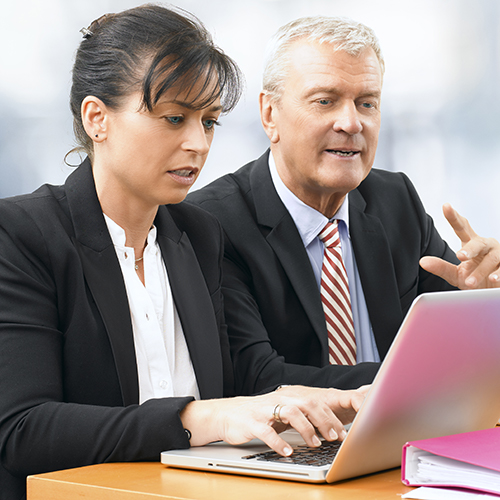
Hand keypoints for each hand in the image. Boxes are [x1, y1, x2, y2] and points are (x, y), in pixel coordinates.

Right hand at [180, 385, 368, 456]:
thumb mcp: (283, 412)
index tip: (344, 432)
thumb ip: (303, 416)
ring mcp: (265, 410)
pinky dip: (279, 442)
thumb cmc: (261, 415)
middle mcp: (280, 399)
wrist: (228, 414)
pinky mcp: (252, 422)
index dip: (332, 416)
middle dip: (324, 421)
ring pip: (290, 413)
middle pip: (307, 404)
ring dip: (306, 429)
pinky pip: (267, 431)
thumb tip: (330, 428)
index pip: (316, 401)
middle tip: (335, 437)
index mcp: (289, 396)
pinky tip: (287, 452)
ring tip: (315, 444)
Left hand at [420, 203, 499, 288]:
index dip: (454, 217)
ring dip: (480, 271)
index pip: (461, 227)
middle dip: (470, 249)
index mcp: (471, 243)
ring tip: (470, 282)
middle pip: (477, 243)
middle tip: (460, 256)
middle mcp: (486, 245)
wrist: (491, 292)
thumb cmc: (473, 279)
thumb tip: (422, 262)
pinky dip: (498, 274)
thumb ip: (441, 267)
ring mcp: (499, 254)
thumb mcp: (455, 275)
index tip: (445, 206)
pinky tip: (493, 279)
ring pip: (491, 259)